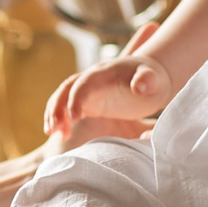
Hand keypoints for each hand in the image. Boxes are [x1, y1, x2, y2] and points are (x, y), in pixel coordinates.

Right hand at [42, 53, 173, 137]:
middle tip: (54, 128)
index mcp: (106, 72)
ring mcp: (88, 90)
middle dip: (58, 107)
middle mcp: (92, 78)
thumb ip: (148, 80)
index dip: (77, 98)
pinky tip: (60, 133)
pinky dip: (59, 118)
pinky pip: (66, 107)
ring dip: (54, 113)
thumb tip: (137, 87)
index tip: (74, 117)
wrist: (150, 80)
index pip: (86, 82)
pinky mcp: (87, 102)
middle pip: (67, 88)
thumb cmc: (154, 81)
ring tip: (52, 132)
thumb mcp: (155, 80)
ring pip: (62, 97)